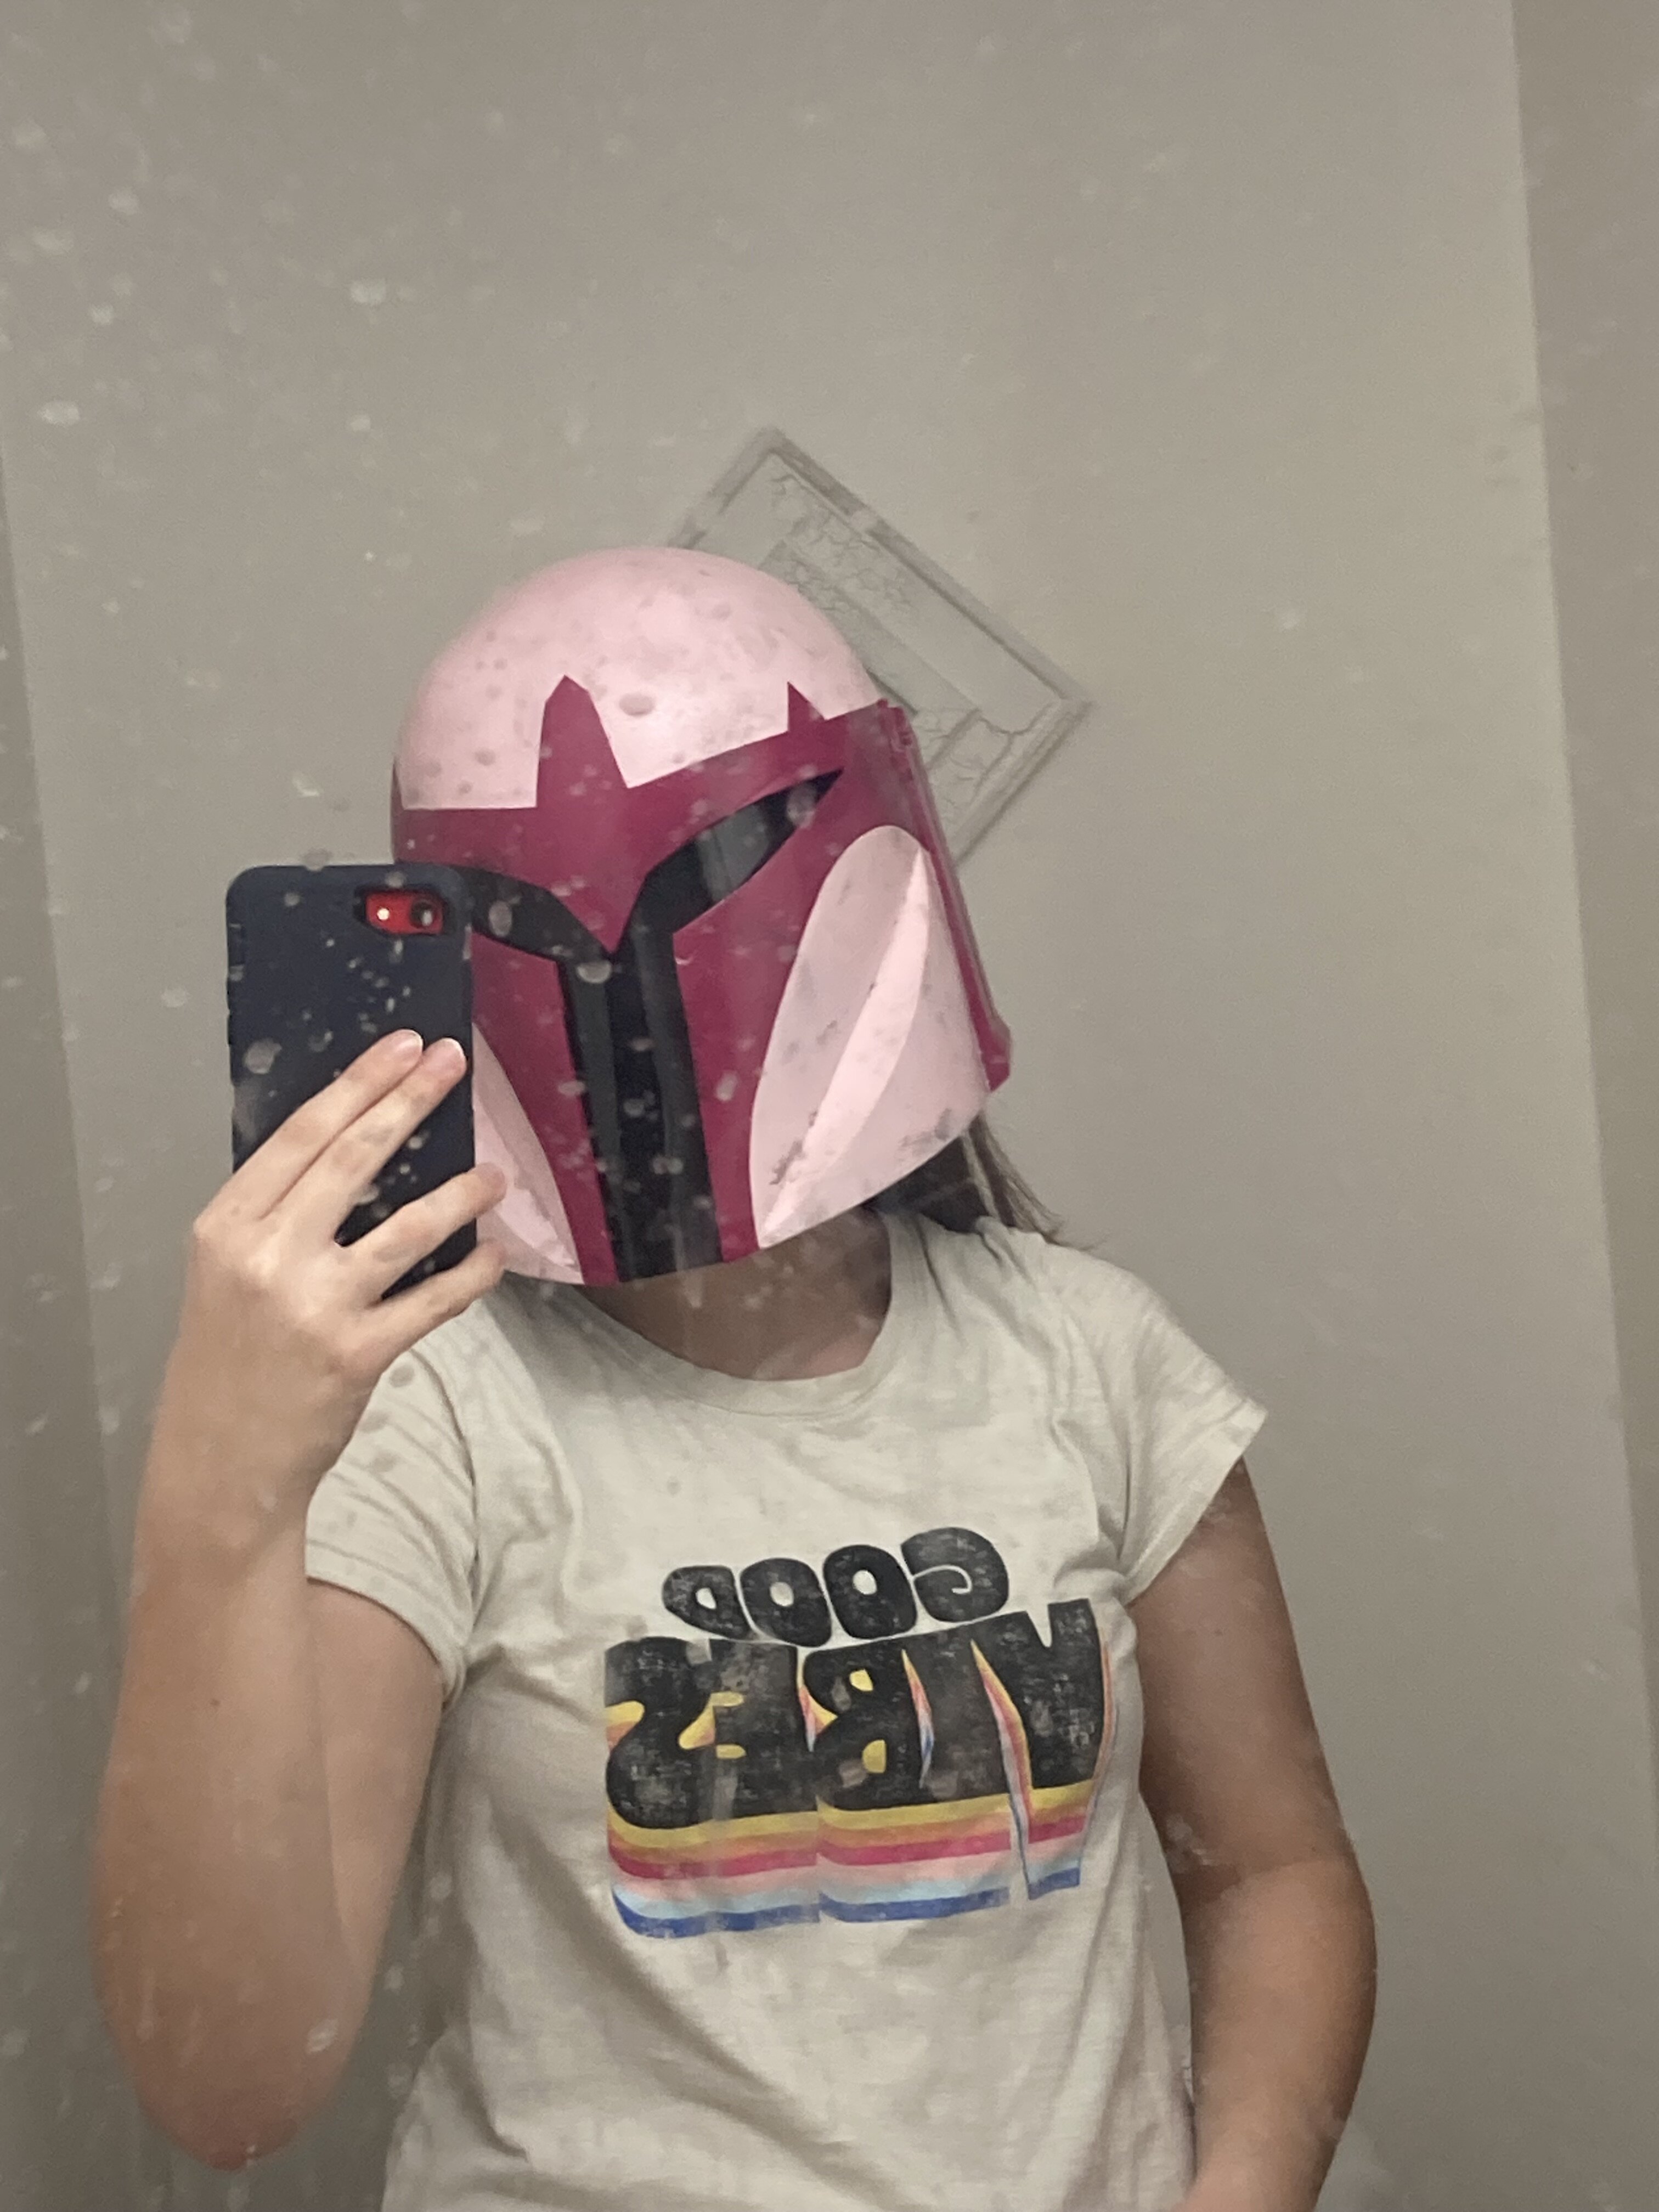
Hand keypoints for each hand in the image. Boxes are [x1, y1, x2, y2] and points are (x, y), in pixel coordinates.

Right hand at [151, 1029, 507, 1526]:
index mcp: (227, 1227)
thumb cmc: (227, 1363)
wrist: (218, 1464)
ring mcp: (315, 1305)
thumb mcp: (226, 1273)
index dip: (359, 1085)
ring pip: (408, 1228)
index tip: (402, 1048)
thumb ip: (276, 1216)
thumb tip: (356, 1151)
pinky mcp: (358, 1352)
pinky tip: (491, 1256)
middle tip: (454, 1065)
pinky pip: (433, 1299)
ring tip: (495, 1176)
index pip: (302, 1135)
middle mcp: (267, 1257)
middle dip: (410, 1103)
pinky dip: (470, 1274)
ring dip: (461, 1194)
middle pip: (353, 1160)